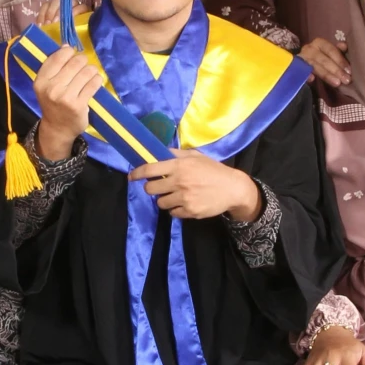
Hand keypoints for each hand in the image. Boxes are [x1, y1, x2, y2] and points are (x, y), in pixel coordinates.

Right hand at [31, 43, 103, 161]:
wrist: (57, 129)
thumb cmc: (53, 103)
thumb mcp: (46, 85)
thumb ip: (54, 66)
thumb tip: (66, 46)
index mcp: (41, 80)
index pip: (58, 56)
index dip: (69, 53)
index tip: (72, 57)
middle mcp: (51, 88)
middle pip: (75, 62)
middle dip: (82, 61)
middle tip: (83, 67)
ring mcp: (65, 97)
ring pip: (87, 71)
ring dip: (92, 70)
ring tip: (90, 75)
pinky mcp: (78, 105)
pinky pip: (94, 84)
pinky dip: (97, 80)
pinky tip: (95, 82)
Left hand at [129, 151, 259, 222]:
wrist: (233, 188)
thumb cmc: (213, 170)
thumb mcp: (196, 157)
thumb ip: (176, 155)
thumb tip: (157, 152)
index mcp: (179, 166)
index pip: (150, 169)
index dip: (137, 174)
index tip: (131, 177)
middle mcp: (179, 182)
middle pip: (151, 189)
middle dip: (152, 188)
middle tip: (160, 187)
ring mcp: (184, 198)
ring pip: (161, 203)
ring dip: (165, 199)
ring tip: (176, 195)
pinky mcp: (190, 211)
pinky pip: (173, 213)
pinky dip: (176, 209)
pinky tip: (186, 203)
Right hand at [299, 35, 350, 88]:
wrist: (304, 62)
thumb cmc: (322, 57)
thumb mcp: (330, 52)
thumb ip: (338, 51)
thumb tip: (344, 46)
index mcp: (319, 43)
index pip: (330, 49)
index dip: (340, 60)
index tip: (349, 71)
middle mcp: (309, 49)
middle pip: (323, 59)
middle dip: (336, 70)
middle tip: (346, 80)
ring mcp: (301, 59)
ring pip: (315, 66)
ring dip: (326, 75)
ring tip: (337, 83)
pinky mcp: (295, 68)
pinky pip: (301, 72)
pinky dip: (306, 75)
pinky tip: (312, 79)